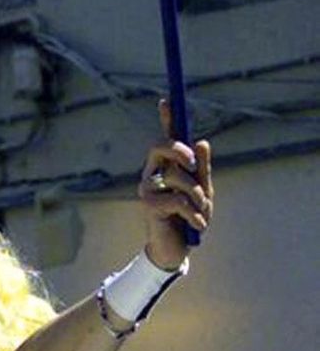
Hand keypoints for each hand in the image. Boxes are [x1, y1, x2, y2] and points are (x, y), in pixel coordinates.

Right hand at [139, 99, 212, 267]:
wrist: (176, 250)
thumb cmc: (189, 219)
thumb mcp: (203, 192)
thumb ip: (202, 170)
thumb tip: (202, 142)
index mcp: (167, 166)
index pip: (166, 137)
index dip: (166, 118)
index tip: (167, 99)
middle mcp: (153, 172)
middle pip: (160, 146)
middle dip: (178, 150)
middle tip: (193, 164)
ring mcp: (148, 188)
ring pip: (176, 177)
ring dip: (196, 195)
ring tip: (201, 213)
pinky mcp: (148, 206)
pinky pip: (177, 200)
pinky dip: (193, 213)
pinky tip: (197, 225)